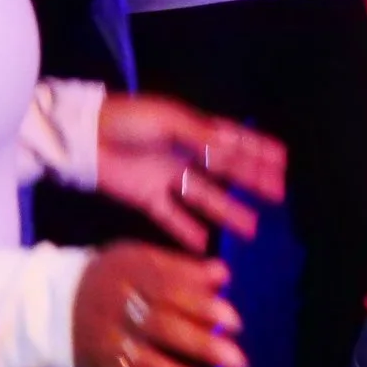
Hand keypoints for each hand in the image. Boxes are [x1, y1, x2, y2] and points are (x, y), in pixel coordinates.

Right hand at [73, 243, 246, 366]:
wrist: (49, 307)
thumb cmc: (106, 279)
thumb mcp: (135, 260)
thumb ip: (179, 268)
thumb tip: (221, 274)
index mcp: (125, 274)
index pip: (166, 288)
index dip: (200, 304)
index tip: (235, 320)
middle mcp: (115, 311)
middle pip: (161, 328)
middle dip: (202, 346)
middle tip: (239, 363)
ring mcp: (108, 347)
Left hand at [95, 94, 286, 251]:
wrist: (83, 138)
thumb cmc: (127, 121)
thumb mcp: (168, 121)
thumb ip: (201, 136)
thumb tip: (236, 146)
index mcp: (190, 129)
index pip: (231, 140)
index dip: (256, 148)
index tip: (283, 159)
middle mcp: (182, 153)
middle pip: (224, 170)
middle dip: (251, 181)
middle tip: (278, 195)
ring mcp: (165, 176)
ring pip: (204, 197)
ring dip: (227, 211)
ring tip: (252, 229)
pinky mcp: (146, 197)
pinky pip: (172, 217)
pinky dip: (187, 230)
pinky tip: (204, 244)